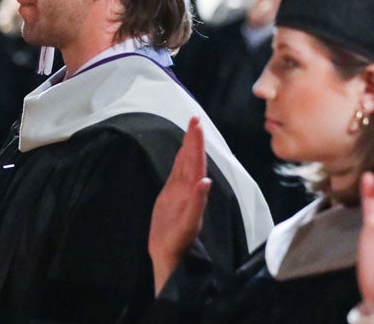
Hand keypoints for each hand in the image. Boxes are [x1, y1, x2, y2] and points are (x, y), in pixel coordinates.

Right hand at [149, 118, 211, 294]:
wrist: (169, 254)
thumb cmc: (179, 241)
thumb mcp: (188, 223)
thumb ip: (197, 202)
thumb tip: (205, 180)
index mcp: (194, 191)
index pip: (196, 162)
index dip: (196, 144)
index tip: (196, 125)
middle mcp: (189, 188)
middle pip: (192, 158)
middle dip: (194, 139)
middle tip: (194, 119)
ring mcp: (180, 191)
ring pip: (186, 163)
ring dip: (189, 146)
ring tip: (191, 129)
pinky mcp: (171, 196)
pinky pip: (177, 173)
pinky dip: (180, 160)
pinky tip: (181, 153)